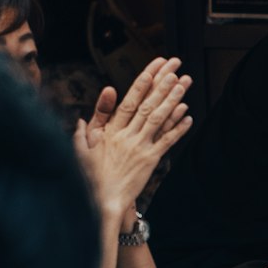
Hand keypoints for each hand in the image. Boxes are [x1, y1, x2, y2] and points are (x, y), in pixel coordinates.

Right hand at [74, 56, 191, 225]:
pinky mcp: (150, 161)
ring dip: (172, 99)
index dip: (143, 82)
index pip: (129, 100)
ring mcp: (140, 148)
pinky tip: (187, 114)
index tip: (154, 66)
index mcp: (110, 130)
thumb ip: (84, 130)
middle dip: (162, 82)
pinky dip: (178, 128)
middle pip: (147, 104)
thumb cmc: (90, 175)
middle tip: (175, 65)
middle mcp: (127, 136)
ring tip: (184, 82)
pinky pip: (167, 141)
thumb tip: (82, 115)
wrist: (104, 202)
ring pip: (159, 119)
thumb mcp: (80, 149)